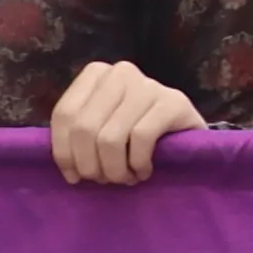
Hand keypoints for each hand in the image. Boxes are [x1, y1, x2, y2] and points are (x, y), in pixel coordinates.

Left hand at [47, 61, 207, 185]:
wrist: (188, 132)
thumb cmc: (137, 131)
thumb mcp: (101, 127)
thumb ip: (78, 137)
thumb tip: (68, 171)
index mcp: (96, 73)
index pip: (64, 114)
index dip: (64, 152)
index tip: (74, 177)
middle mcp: (120, 72)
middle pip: (85, 128)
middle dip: (91, 165)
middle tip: (104, 180)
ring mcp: (149, 85)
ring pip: (110, 138)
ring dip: (115, 170)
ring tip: (125, 178)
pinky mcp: (174, 102)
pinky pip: (141, 139)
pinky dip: (138, 163)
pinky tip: (144, 171)